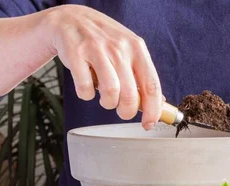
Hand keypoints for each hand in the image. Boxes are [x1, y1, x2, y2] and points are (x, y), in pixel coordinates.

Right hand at [46, 5, 161, 128]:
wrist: (70, 18)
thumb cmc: (102, 39)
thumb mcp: (127, 49)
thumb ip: (142, 74)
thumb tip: (159, 102)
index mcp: (137, 48)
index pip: (152, 85)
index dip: (153, 110)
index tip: (149, 123)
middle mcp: (119, 48)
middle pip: (131, 95)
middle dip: (126, 111)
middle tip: (122, 111)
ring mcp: (97, 50)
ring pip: (110, 92)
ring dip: (107, 103)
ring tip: (105, 98)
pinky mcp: (76, 54)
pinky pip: (85, 88)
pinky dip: (86, 95)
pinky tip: (86, 87)